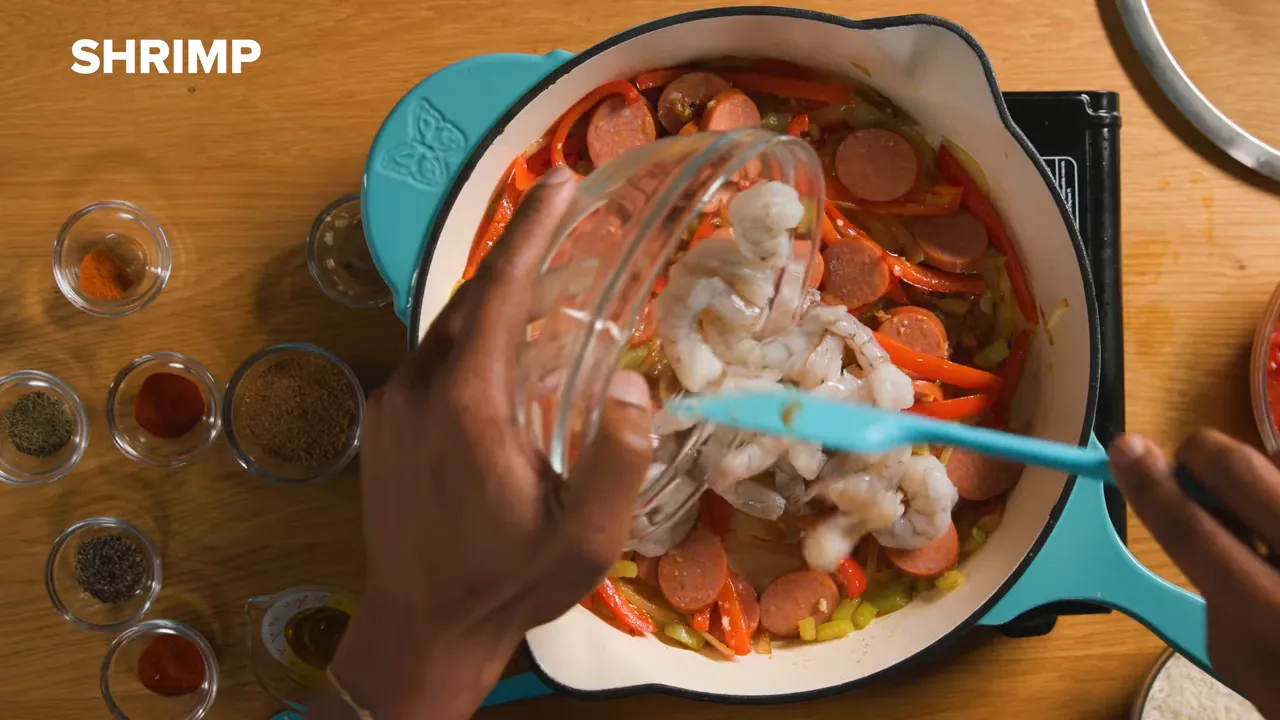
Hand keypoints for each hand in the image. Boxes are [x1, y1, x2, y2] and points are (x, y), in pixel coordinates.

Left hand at [319, 167, 654, 719]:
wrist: (419, 629)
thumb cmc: (508, 581)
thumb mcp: (585, 535)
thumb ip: (616, 456)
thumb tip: (631, 380)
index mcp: (468, 402)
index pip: (498, 289)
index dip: (531, 229)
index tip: (560, 182)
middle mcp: (417, 388)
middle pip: (471, 301)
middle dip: (518, 258)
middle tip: (568, 227)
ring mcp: (391, 405)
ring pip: (447, 331)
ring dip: (495, 305)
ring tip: (547, 299)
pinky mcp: (381, 426)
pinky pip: (430, 363)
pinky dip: (471, 343)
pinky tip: (505, 366)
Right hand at [1110, 430, 1279, 717]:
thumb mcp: (1236, 655)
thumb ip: (1205, 580)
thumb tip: (1174, 502)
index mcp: (1265, 610)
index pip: (1189, 529)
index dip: (1148, 484)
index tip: (1124, 452)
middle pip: (1238, 468)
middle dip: (1200, 456)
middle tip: (1191, 469)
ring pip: (1279, 458)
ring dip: (1258, 473)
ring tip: (1258, 508)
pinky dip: (1279, 483)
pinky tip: (1278, 514)